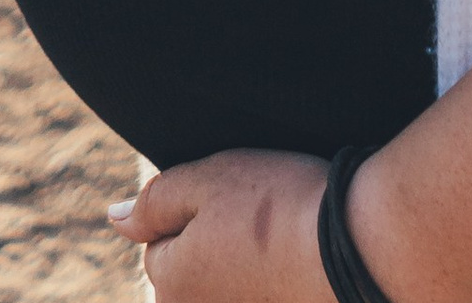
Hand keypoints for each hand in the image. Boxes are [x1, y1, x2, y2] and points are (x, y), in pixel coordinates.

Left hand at [112, 147, 336, 302]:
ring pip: (230, 286)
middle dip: (218, 246)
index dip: (198, 211)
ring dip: (248, 267)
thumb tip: (115, 217)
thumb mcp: (208, 181)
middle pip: (195, 272)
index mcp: (172, 287)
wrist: (357, 249)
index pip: (162, 243)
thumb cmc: (279, 208)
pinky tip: (300, 264)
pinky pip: (261, 294)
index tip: (237, 203)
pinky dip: (275, 283)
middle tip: (262, 221)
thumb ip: (154, 200)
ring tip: (286, 243)